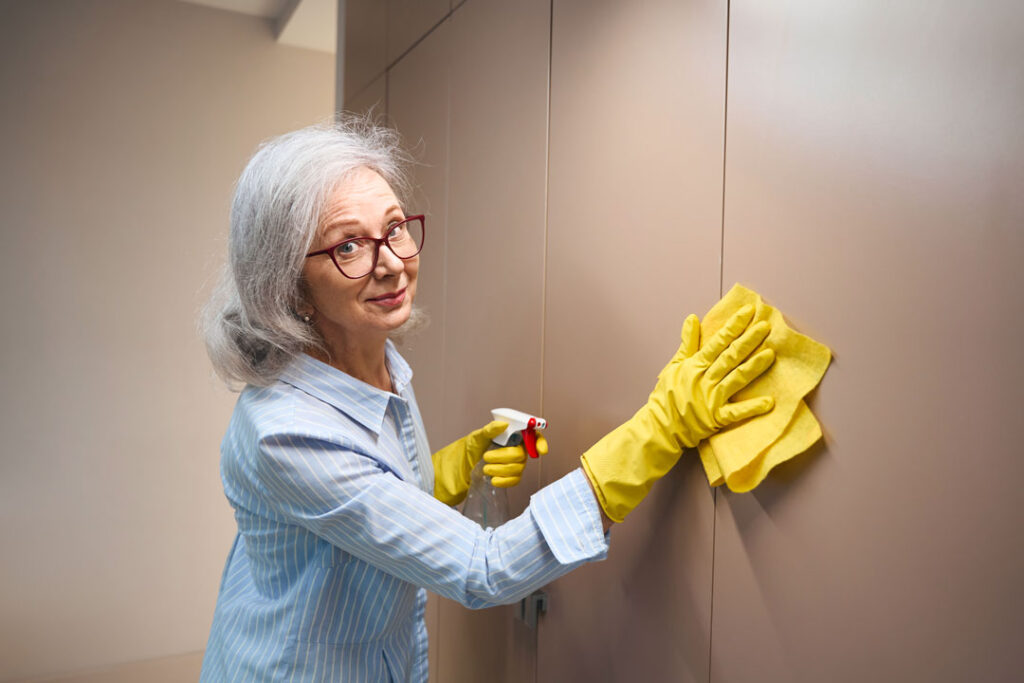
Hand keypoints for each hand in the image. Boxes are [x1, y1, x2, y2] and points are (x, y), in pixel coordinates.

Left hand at [431, 421, 547, 505]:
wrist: (465, 466)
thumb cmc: (473, 448)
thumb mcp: (477, 436)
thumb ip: (490, 429)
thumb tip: (503, 425)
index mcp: (513, 436)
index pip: (533, 436)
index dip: (539, 442)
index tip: (541, 451)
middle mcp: (518, 449)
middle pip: (520, 455)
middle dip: (502, 457)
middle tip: (486, 457)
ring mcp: (517, 464)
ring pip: (516, 469)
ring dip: (498, 469)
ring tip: (485, 468)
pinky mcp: (512, 477)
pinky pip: (514, 481)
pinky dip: (502, 481)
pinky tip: (492, 479)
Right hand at [580, 305, 775, 522]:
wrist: (660, 426)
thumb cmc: (666, 396)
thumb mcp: (673, 366)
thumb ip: (687, 343)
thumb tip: (692, 318)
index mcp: (695, 366)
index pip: (717, 342)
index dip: (733, 326)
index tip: (748, 312)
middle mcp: (704, 379)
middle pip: (730, 357)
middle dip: (748, 340)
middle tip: (765, 327)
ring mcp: (711, 399)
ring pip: (736, 379)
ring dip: (753, 367)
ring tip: (770, 354)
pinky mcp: (715, 418)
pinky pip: (736, 413)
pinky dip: (751, 408)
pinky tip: (769, 402)